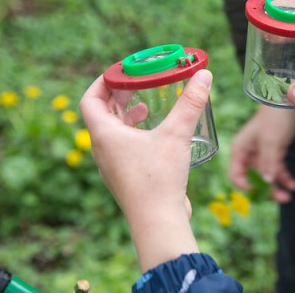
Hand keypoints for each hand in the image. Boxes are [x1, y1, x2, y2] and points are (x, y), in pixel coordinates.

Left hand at [79, 69, 212, 270]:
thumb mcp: (176, 134)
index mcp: (105, 135)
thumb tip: (203, 74)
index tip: (118, 72)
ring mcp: (112, 166)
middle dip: (116, 97)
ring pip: (111, 133)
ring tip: (144, 108)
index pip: (90, 100)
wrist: (157, 222)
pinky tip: (155, 136)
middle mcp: (103, 150)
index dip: (101, 82)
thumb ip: (190, 103)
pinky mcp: (125, 178)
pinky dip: (133, 135)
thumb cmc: (159, 178)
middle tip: (134, 84)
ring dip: (125, 116)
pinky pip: (121, 149)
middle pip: (100, 115)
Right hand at [229, 105, 294, 202]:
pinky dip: (284, 176)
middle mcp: (248, 153)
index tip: (260, 192)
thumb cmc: (274, 118)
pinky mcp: (274, 150)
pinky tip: (293, 183)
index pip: (236, 175)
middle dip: (266, 189)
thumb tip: (267, 182)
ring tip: (291, 193)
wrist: (287, 100)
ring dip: (277, 185)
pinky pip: (277, 168)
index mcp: (240, 150)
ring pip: (267, 175)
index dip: (246, 186)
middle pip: (253, 178)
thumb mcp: (271, 142)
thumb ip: (267, 163)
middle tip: (282, 198)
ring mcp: (261, 152)